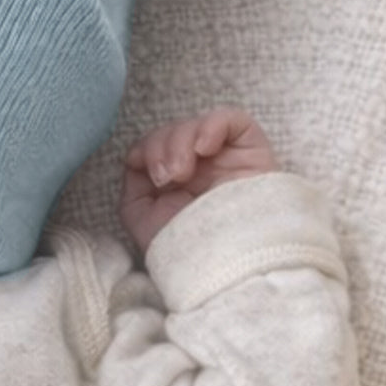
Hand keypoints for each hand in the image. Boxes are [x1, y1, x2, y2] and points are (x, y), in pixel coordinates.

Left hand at [119, 107, 277, 255]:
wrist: (225, 265)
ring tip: (181, 173)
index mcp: (177, 183)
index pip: (156, 145)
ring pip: (196, 124)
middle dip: (160, 147)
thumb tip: (135, 157)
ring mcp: (226, 159)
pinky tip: (204, 148)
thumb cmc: (185, 248)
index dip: (146, 149)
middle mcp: (201, 169)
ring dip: (180, 142)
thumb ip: (133, 186)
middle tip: (165, 177)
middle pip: (172, 131)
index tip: (145, 171)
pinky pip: (231, 120)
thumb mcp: (143, 220)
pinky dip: (211, 126)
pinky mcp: (252, 152)